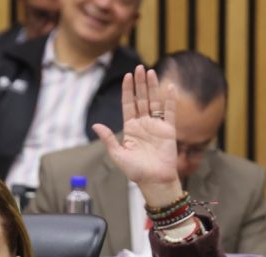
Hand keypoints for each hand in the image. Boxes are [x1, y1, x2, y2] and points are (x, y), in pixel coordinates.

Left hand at [93, 65, 182, 206]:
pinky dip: (170, 99)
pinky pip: (169, 112)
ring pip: (154, 102)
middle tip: (139, 67)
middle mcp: (143, 124)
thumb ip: (108, 139)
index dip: (128, 90)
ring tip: (150, 72)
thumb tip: (95, 125)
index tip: (128, 76)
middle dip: (140, 84)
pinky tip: (169, 86)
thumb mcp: (118, 155)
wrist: (154, 181)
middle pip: (141, 99)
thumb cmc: (136, 171)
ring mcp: (156, 126)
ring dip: (153, 87)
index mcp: (130, 128)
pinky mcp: (169, 130)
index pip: (128, 104)